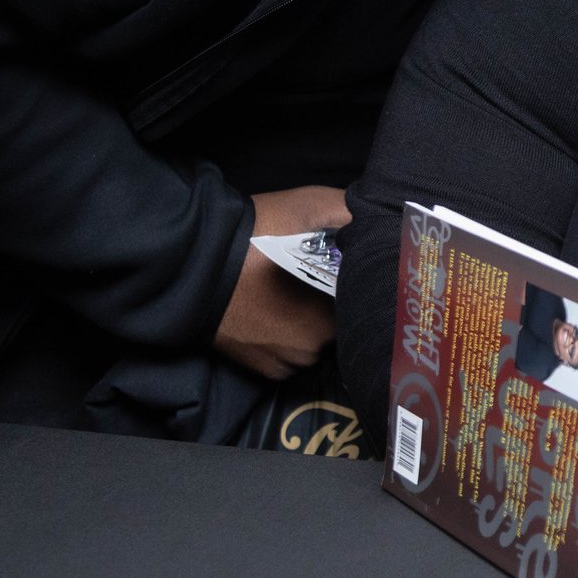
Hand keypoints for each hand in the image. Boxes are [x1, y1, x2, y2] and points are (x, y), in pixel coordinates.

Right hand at [212, 185, 346, 380]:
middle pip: (339, 328)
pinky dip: (287, 342)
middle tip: (317, 280)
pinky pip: (290, 360)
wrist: (194, 262)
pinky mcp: (265, 371)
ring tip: (292, 297)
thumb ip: (351, 215)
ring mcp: (288, 362)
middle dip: (333, 308)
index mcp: (333, 311)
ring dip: (310, 328)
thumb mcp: (311, 206)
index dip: (357, 288)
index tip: (344, 272)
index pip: (363, 306)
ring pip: (316, 346)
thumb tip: (384, 220)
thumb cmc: (257, 233)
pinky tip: (274, 315)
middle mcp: (315, 347)